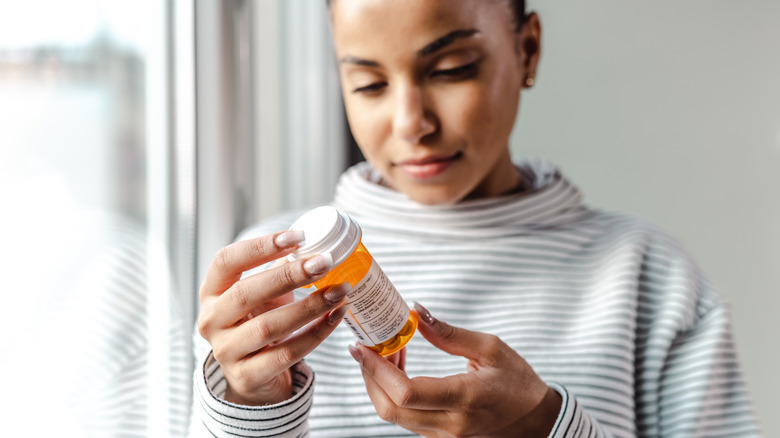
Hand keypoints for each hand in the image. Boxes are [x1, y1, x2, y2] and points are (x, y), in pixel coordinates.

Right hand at [197, 230, 348, 405]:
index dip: (260, 246)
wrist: (253, 377)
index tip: (298, 237)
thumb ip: (279, 270)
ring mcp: (226, 351)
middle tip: (324, 263)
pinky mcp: (247, 376)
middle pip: (246, 292)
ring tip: (339, 291)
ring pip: (268, 326)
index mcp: (211, 293)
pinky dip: (316, 333)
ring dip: (309, 306)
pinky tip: (336, 317)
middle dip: (289, 275)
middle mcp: (211, 321)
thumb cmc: (258, 323)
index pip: (226, 261)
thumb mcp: (262, 295)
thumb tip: (314, 244)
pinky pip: (287, 353)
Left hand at [348, 302, 561, 436]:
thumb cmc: (517, 382)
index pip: (406, 392)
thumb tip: (414, 312)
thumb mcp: (491, 348)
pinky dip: (392, 393)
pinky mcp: (438, 437)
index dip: (376, 370)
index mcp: (463, 399)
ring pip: (393, 415)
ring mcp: (442, 436)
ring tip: (386, 352)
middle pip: (389, 408)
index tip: (363, 346)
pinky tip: (398, 369)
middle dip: (369, 376)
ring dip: (379, 383)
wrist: (536, 421)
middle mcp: (449, 424)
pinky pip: (404, 418)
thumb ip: (449, 333)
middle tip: (367, 345)